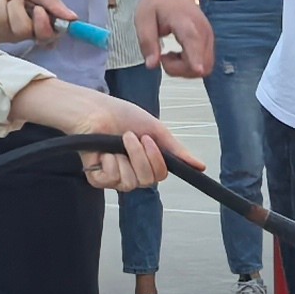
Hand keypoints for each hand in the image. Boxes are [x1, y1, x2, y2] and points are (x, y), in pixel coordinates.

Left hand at [0, 0, 69, 44]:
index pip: (49, 36)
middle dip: (16, 8)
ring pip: (5, 27)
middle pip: (24, 31)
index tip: (38, 11)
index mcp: (41, 19)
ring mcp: (6, 34)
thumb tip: (73, 17)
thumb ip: (52, 2)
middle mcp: (26, 30)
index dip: (43, 27)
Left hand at [11, 76, 174, 191]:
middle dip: (141, 157)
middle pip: (148, 181)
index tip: (149, 140)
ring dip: (125, 157)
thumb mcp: (155, 130)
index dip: (157, 160)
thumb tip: (200, 166)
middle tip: (130, 137)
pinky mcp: (98, 179)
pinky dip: (109, 163)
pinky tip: (103, 152)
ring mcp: (115, 177)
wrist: (94, 110)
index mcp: (146, 162)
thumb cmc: (120, 115)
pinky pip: (112, 180)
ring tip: (116, 141)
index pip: (161, 175)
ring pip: (131, 183)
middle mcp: (133, 172)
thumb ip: (176, 150)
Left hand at [143, 0, 215, 79]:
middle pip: (201, 65)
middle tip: (163, 57)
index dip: (196, 59)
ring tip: (170, 54)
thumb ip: (147, 42)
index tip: (196, 69)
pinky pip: (204, 64)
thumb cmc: (158, 2)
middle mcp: (203, 31)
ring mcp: (209, 38)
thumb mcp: (143, 19)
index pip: (194, 42)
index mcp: (186, 22)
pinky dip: (189, 65)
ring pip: (204, 68)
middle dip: (180, 70)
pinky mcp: (209, 43)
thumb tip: (152, 65)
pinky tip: (178, 54)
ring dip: (184, 69)